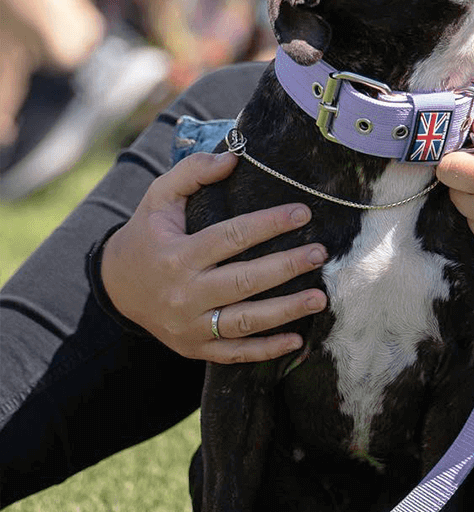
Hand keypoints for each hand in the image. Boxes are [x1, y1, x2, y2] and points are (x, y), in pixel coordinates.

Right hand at [100, 150, 327, 362]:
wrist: (116, 287)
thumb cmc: (148, 235)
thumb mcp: (159, 197)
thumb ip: (192, 172)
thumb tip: (232, 158)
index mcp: (176, 255)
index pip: (230, 237)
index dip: (269, 224)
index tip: (303, 213)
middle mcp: (184, 294)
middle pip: (243, 281)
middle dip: (286, 267)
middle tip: (320, 253)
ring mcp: (189, 326)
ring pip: (244, 321)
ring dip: (285, 312)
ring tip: (320, 298)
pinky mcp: (194, 348)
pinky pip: (234, 353)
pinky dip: (266, 350)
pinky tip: (298, 340)